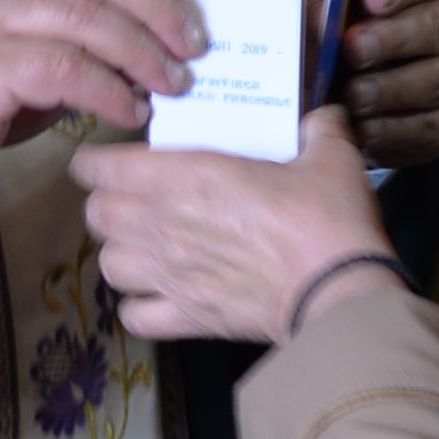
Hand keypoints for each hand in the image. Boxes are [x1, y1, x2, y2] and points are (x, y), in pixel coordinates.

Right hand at [0, 0, 200, 195]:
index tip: (177, 11)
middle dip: (161, 9)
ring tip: (167, 86)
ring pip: (92, 17)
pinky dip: (110, 92)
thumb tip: (160, 33)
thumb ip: (82, 18)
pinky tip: (126, 112)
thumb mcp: (28, 28)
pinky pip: (68, 69)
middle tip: (189, 50)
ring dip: (143, 56)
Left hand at [76, 110, 386, 349]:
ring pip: (109, 264)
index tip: (107, 160)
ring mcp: (171, 276)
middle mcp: (166, 225)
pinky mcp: (187, 318)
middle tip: (133, 197)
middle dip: (108, 203)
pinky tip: (159, 295)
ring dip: (122, 252)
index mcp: (188, 177)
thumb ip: (319, 128)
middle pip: (98, 214)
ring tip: (144, 247)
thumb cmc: (329, 221)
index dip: (96, 161)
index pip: (103, 167)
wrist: (341, 293)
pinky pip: (134, 315)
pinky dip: (139, 306)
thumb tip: (321, 119)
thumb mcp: (331, 156)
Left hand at [334, 0, 438, 165]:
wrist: (347, 85)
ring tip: (352, 96)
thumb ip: (322, 11)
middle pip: (438, 26)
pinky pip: (432, 127)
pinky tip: (364, 128)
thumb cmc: (340, 33)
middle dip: (392, 39)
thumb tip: (322, 24)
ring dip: (389, 90)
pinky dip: (395, 131)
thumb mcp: (325, 10)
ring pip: (437, 81)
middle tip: (352, 49)